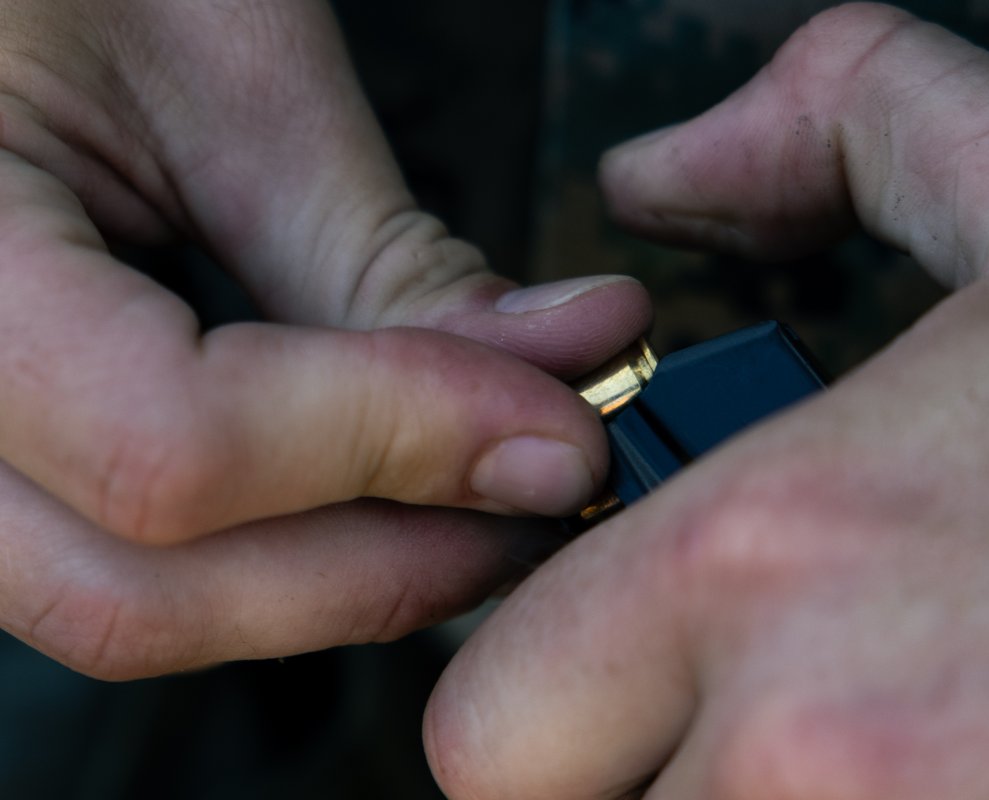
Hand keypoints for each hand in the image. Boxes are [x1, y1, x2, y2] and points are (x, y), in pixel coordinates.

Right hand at [0, 0, 649, 678]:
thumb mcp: (241, 91)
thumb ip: (389, 267)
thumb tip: (561, 385)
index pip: (172, 443)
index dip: (399, 446)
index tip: (565, 434)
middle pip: (140, 592)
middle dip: (387, 566)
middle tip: (544, 493)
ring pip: (135, 607)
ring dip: (343, 581)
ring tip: (482, 500)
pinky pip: (133, 567)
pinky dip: (282, 558)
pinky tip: (388, 499)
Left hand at [425, 4, 988, 796]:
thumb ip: (851, 130)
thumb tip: (672, 169)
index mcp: (765, 560)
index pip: (484, 718)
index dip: (534, 692)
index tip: (600, 660)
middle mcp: (802, 750)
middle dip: (605, 774)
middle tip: (696, 711)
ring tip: (834, 740)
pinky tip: (920, 776)